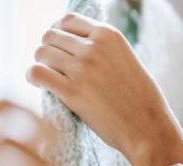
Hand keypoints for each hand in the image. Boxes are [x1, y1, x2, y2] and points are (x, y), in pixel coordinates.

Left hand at [26, 12, 178, 163]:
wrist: (149, 128)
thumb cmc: (141, 100)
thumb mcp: (127, 61)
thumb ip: (104, 49)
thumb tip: (75, 45)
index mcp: (110, 36)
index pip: (68, 20)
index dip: (59, 32)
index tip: (59, 46)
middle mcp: (94, 47)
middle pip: (50, 35)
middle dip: (48, 50)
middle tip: (53, 66)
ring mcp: (82, 69)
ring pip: (41, 53)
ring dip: (41, 64)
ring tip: (48, 77)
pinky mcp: (72, 92)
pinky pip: (37, 73)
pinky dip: (33, 77)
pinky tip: (39, 84)